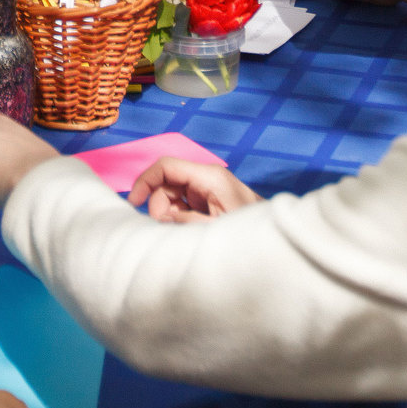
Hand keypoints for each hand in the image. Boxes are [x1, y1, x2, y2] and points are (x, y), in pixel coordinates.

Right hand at [127, 157, 259, 222]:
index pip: (166, 166)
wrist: (273, 241)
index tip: (133, 202)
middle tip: (164, 229)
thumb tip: (162, 219)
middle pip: (166, 183)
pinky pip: (182, 205)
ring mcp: (207, 189)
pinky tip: (184, 231)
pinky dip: (177, 218)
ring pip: (172, 196)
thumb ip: (188, 222)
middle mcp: (206, 178)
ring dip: (168, 215)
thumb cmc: (251, 234)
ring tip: (180, 234)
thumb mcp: (217, 229)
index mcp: (210, 177)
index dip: (145, 181)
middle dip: (159, 206)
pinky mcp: (208, 201)